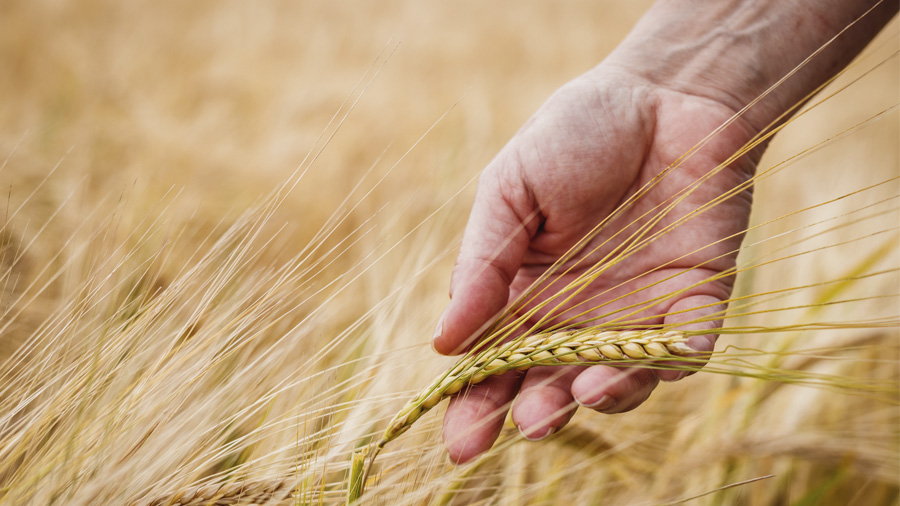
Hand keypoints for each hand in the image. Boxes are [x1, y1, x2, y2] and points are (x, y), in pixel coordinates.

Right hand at [432, 65, 759, 463]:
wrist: (663, 92)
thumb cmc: (577, 133)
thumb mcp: (509, 190)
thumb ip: (482, 264)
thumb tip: (443, 344)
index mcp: (526, 291)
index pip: (495, 362)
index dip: (476, 405)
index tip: (460, 442)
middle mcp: (578, 315)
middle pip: (553, 384)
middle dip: (536, 414)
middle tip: (528, 425)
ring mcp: (637, 312)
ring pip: (621, 380)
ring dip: (604, 395)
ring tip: (585, 393)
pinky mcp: (694, 299)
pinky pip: (687, 346)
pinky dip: (675, 358)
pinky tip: (656, 354)